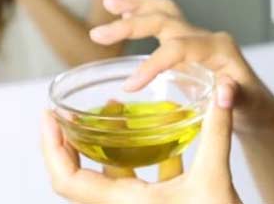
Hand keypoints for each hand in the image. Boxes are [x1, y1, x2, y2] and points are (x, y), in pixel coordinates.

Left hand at [42, 78, 242, 203]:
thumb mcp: (216, 178)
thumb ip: (217, 131)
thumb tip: (224, 91)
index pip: (69, 181)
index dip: (52, 149)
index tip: (49, 117)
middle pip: (78, 178)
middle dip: (71, 143)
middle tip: (70, 112)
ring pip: (108, 177)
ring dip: (105, 146)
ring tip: (114, 113)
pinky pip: (136, 180)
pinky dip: (138, 156)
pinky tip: (160, 134)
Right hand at [89, 0, 273, 134]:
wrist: (256, 104)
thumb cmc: (254, 106)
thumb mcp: (250, 105)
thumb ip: (237, 97)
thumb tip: (225, 93)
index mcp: (220, 48)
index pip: (180, 47)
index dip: (154, 63)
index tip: (130, 86)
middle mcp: (206, 37)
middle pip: (167, 19)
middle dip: (132, 24)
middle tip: (98, 34)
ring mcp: (196, 38)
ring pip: (164, 12)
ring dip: (136, 6)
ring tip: (108, 2)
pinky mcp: (187, 44)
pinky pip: (163, 23)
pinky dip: (141, 15)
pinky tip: (121, 14)